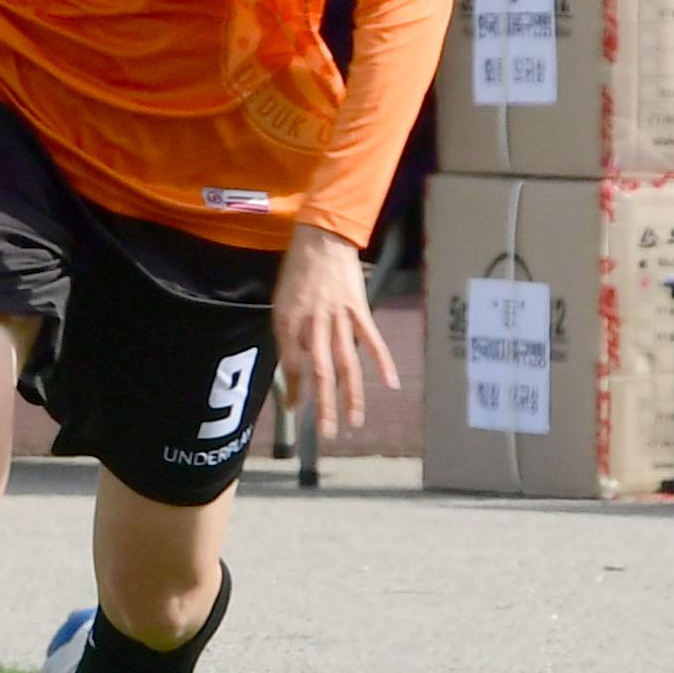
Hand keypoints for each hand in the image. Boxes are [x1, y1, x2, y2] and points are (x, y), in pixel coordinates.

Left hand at [274, 223, 396, 445]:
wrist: (322, 240)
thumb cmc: (298, 274)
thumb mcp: (282, 304)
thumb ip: (288, 336)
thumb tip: (292, 368)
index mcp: (290, 321)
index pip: (291, 363)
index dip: (293, 389)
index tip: (295, 411)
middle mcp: (314, 322)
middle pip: (320, 369)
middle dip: (323, 403)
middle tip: (326, 432)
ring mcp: (339, 317)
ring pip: (347, 361)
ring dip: (352, 394)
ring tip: (355, 421)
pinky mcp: (359, 309)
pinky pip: (371, 339)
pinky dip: (383, 361)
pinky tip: (390, 383)